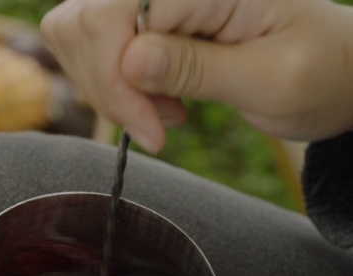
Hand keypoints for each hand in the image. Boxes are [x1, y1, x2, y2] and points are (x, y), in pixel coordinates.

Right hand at [40, 0, 352, 152]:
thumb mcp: (271, 80)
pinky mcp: (145, 16)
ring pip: (77, 31)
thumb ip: (198, 68)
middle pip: (83, 19)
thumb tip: (129, 61)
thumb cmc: (321, 72)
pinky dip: (111, 81)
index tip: (152, 131)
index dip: (117, 79)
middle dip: (106, 84)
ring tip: (164, 111)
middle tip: (155, 126)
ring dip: (107, 85)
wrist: (338, 68)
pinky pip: (92, 42)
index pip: (112, 15)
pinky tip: (156, 98)